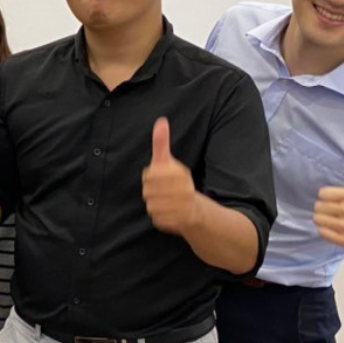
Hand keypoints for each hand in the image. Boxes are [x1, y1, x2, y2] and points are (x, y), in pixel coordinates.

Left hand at [142, 118, 201, 235]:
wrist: (195, 210)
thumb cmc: (177, 182)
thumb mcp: (169, 161)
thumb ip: (162, 142)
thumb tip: (161, 121)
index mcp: (182, 174)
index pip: (149, 175)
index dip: (150, 176)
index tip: (159, 177)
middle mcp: (185, 191)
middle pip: (148, 191)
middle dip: (151, 191)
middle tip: (161, 191)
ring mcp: (183, 207)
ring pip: (151, 206)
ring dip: (154, 204)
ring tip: (165, 202)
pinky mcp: (179, 222)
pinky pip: (157, 219)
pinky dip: (159, 216)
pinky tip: (169, 212)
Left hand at [314, 160, 343, 252]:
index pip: (323, 193)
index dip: (327, 196)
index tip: (334, 199)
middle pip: (318, 206)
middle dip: (323, 207)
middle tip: (333, 210)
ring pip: (318, 219)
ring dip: (323, 219)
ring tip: (332, 219)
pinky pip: (323, 233)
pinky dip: (325, 231)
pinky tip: (334, 229)